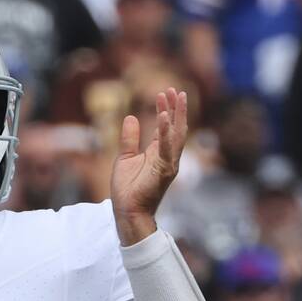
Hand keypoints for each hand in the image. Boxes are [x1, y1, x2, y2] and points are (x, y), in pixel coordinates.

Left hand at [110, 88, 187, 244]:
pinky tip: (164, 116)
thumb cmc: (127, 189)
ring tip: (175, 96)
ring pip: (176, 134)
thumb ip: (129, 138)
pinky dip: (166, 132)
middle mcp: (167, 157)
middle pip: (176, 128)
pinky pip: (167, 148)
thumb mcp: (125, 157)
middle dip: (175, 108)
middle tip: (174, 89)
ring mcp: (168, 163)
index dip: (165, 110)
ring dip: (175, 114)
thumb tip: (131, 117)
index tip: (163, 93)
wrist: (127, 211)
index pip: (165, 128)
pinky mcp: (164, 171)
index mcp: (158, 154)